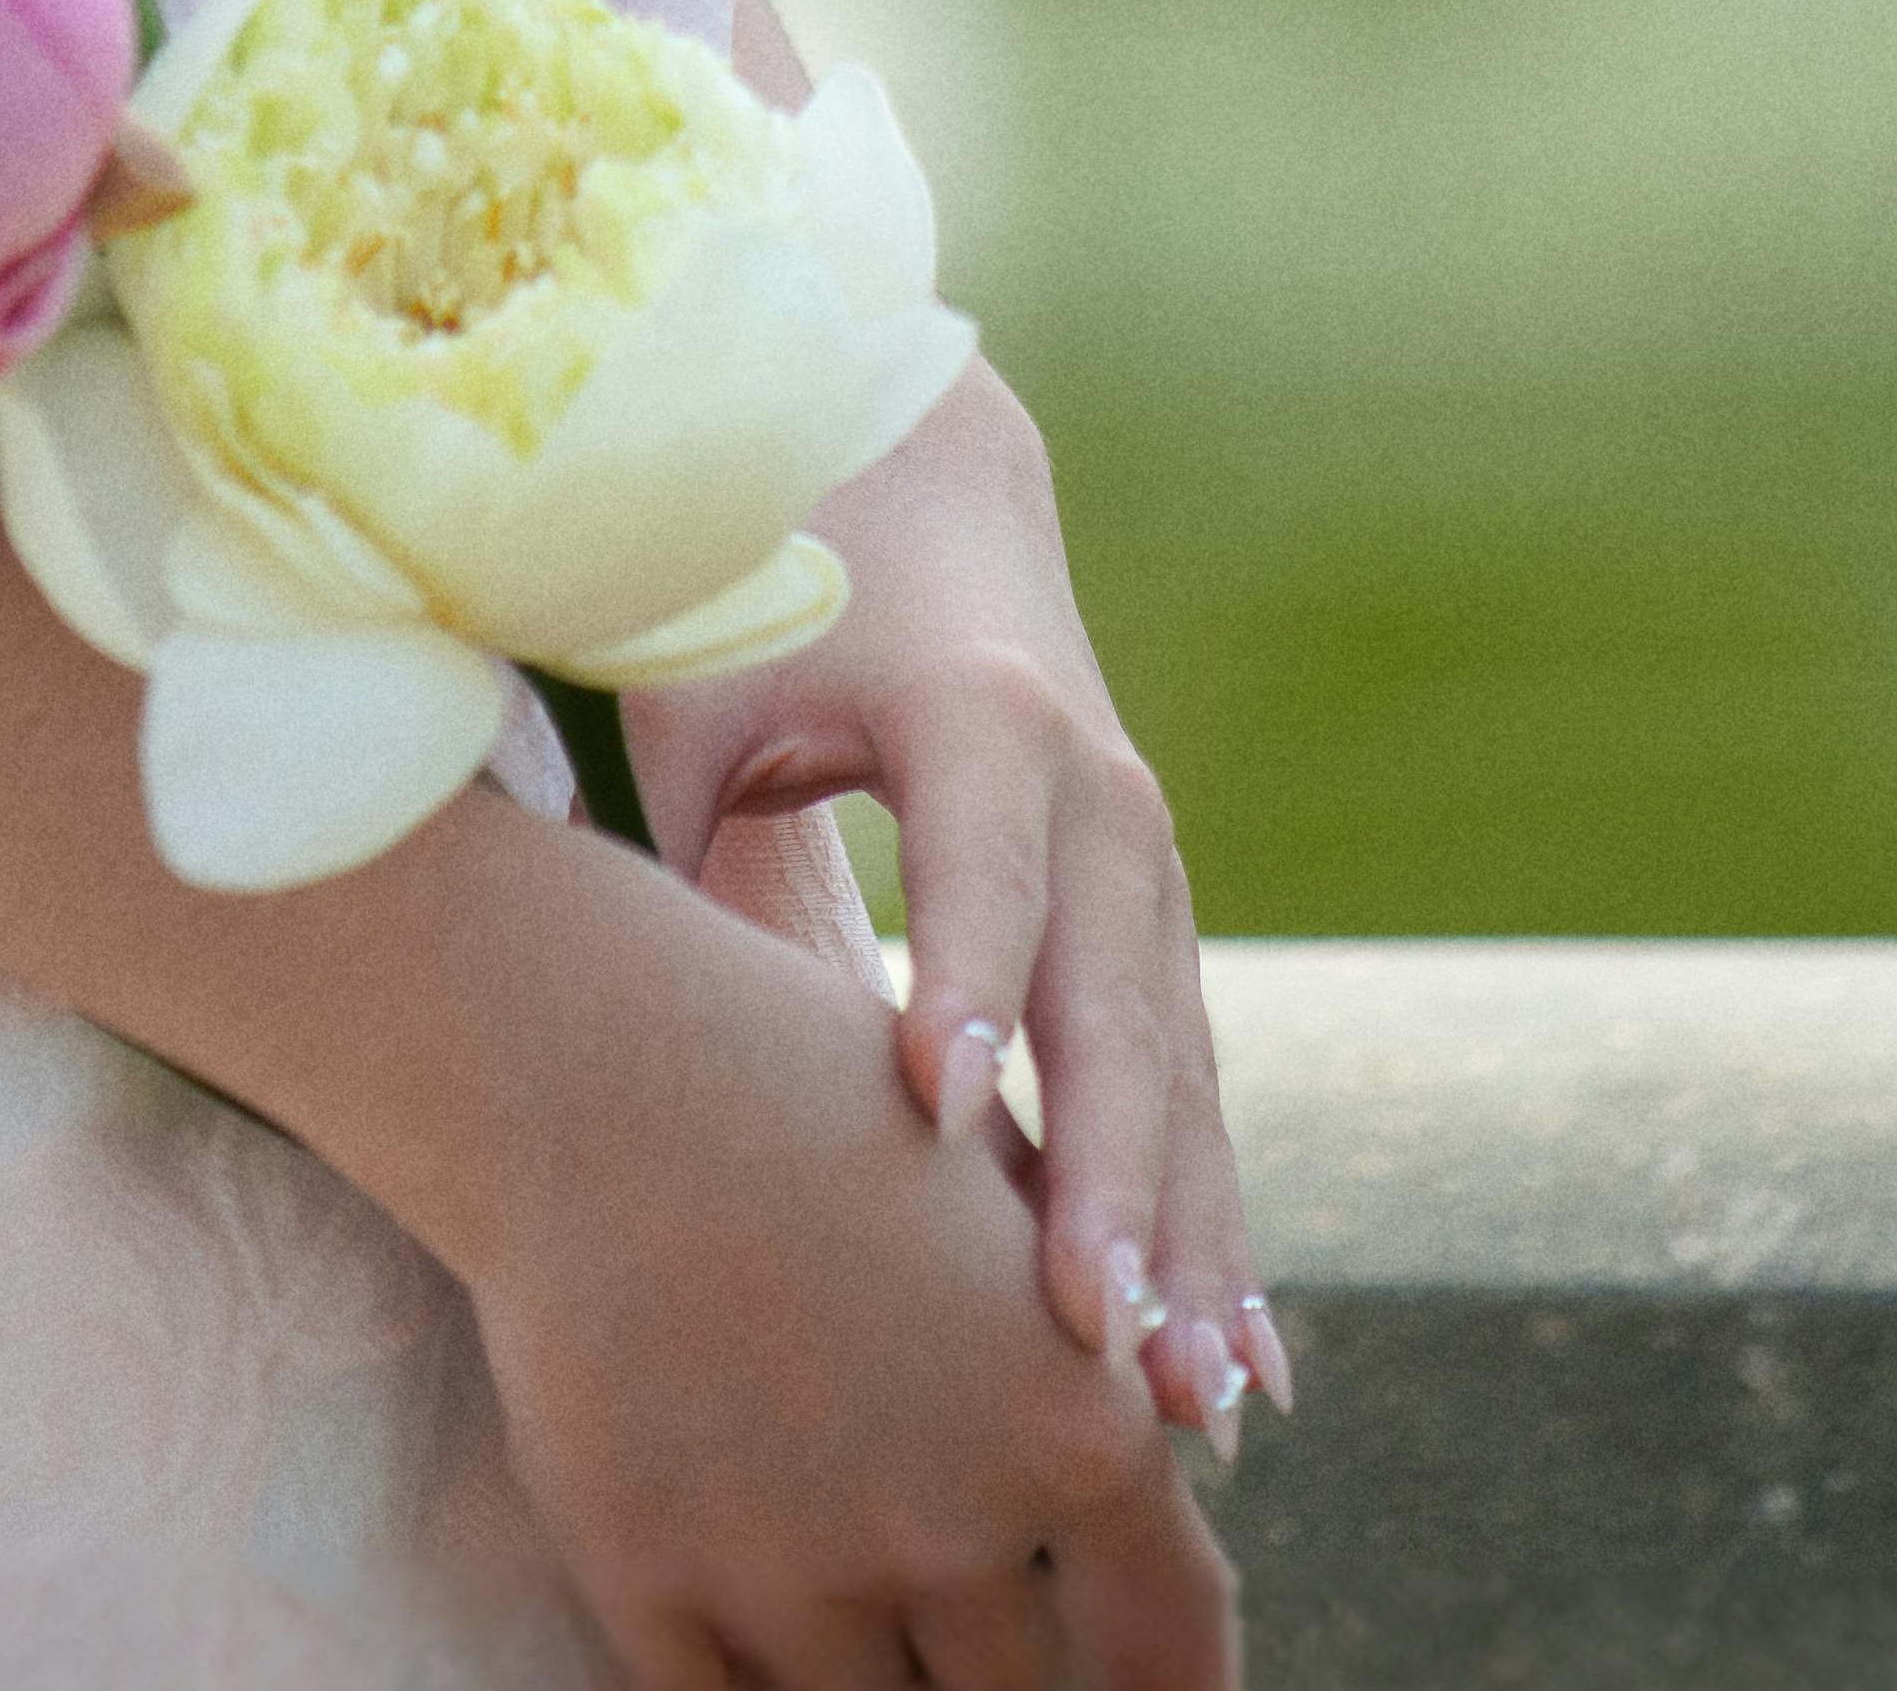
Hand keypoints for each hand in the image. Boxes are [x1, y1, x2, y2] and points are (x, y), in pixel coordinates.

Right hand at [421, 819, 1237, 1690]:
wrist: (585, 1057)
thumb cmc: (813, 1095)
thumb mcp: (1000, 1197)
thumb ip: (1100, 1353)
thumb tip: (1187, 1462)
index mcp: (1075, 1426)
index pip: (1172, 1648)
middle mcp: (954, 1522)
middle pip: (1008, 1690)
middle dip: (988, 1644)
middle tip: (932, 1564)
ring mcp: (796, 1568)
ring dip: (864, 1655)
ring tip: (820, 1542)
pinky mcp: (653, 1582)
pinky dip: (744, 1669)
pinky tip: (735, 1584)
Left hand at [624, 369, 1276, 1470]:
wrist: (925, 486)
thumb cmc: (777, 596)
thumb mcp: (716, 687)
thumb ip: (700, 852)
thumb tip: (656, 1063)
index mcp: (979, 714)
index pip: (979, 858)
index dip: (960, 975)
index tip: (934, 1108)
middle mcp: (1098, 795)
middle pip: (1112, 1000)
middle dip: (1108, 1176)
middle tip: (1092, 1337)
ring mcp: (1149, 870)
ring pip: (1181, 1079)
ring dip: (1192, 1244)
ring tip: (1194, 1411)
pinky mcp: (1158, 938)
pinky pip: (1198, 1103)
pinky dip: (1218, 1238)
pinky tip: (1240, 1380)